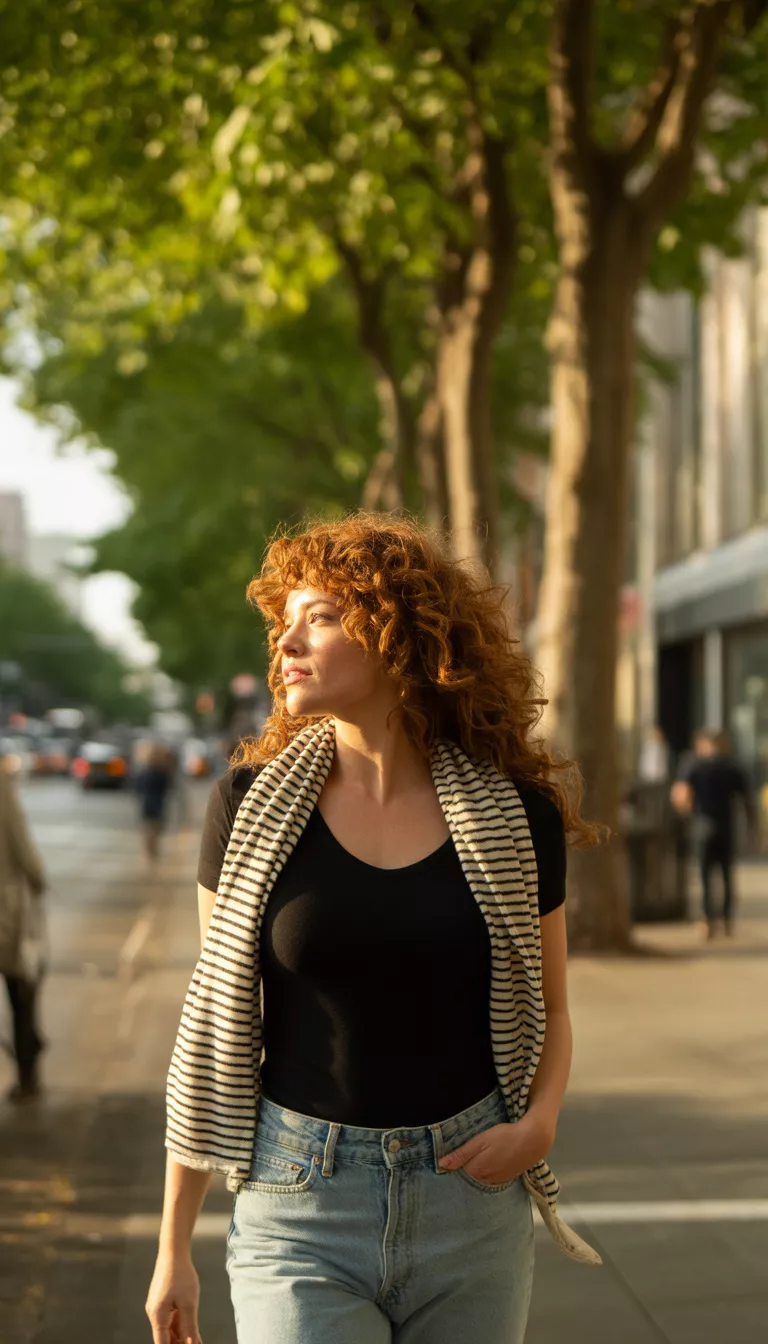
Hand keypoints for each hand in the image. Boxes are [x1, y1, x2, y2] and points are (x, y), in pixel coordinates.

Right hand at [146, 1250, 201, 1343]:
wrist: (173, 1251)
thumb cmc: (181, 1275)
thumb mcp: (189, 1304)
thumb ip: (190, 1328)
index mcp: (157, 1316)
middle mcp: (154, 1313)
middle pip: (166, 1338)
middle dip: (180, 1343)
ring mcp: (158, 1306)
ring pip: (169, 1329)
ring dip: (182, 1337)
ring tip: (197, 1341)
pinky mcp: (162, 1301)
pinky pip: (171, 1319)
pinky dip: (181, 1326)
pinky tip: (193, 1331)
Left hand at [438, 1112, 555, 1186]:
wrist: (533, 1140)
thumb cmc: (504, 1137)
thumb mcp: (480, 1140)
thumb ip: (461, 1154)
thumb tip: (441, 1165)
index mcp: (475, 1171)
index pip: (457, 1175)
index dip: (452, 1168)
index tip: (445, 1163)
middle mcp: (485, 1181)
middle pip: (469, 1179)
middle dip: (463, 1173)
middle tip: (458, 1162)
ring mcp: (497, 1181)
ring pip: (480, 1180)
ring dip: (475, 1175)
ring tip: (474, 1162)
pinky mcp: (507, 1178)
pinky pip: (492, 1180)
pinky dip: (487, 1175)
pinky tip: (488, 1166)